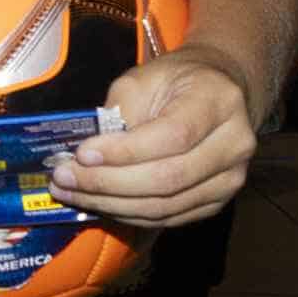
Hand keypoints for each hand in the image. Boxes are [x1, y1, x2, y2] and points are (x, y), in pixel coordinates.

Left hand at [48, 52, 257, 225]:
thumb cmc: (175, 81)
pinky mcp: (217, 201)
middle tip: (63, 179)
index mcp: (218, 102)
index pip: (172, 137)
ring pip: (166, 206)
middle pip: (168, 178)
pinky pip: (169, 218)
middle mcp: (234, 144)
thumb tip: (87, 155)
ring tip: (71, 194)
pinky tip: (98, 203)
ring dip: (111, 204)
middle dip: (108, 183)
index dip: (124, 152)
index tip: (82, 154)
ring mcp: (230, 178)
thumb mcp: (144, 78)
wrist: (217, 91)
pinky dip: (129, 214)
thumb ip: (120, 112)